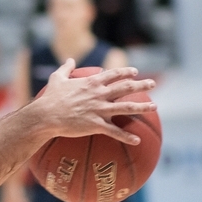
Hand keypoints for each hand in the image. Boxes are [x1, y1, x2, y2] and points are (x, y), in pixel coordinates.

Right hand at [31, 59, 156, 144]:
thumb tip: (69, 60)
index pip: (114, 74)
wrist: (46, 116)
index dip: (125, 72)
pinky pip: (115, 132)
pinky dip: (127, 137)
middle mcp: (99, 94)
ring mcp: (99, 109)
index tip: (134, 72)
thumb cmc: (49, 99)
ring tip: (155, 107)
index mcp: (92, 83)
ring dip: (143, 107)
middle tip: (153, 84)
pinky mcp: (96, 125)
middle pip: (126, 87)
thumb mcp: (56, 79)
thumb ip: (65, 68)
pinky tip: (137, 141)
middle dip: (141, 84)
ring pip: (127, 107)